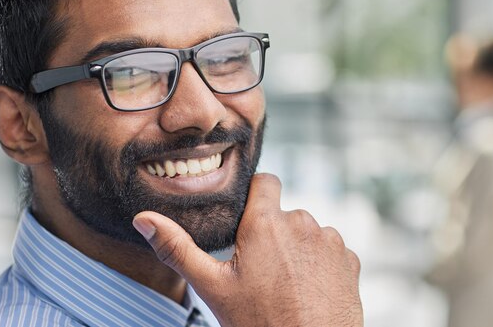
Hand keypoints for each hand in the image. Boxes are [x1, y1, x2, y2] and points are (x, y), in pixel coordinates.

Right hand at [133, 173, 362, 326]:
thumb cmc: (261, 324)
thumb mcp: (213, 288)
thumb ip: (178, 249)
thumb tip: (143, 219)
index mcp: (265, 223)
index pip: (264, 181)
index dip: (255, 195)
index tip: (247, 218)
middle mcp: (301, 222)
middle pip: (283, 213)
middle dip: (272, 232)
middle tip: (260, 269)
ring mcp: (329, 240)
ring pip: (307, 232)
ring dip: (297, 248)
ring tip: (285, 283)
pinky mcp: (349, 259)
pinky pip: (329, 250)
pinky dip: (320, 263)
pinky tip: (308, 289)